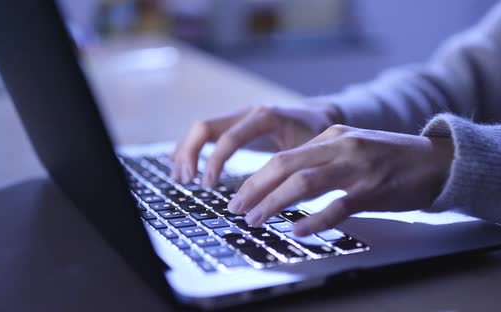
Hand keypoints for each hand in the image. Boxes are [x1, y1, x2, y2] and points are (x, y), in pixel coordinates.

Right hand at [171, 104, 342, 186]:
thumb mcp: (306, 153)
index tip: (208, 184)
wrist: (320, 116)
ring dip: (186, 151)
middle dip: (190, 153)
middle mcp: (247, 112)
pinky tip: (183, 165)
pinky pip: (207, 133)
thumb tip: (268, 201)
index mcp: (265, 117)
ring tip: (180, 177)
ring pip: (201, 129)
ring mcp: (238, 116)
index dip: (215, 161)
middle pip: (205, 126)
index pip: (229, 137)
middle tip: (185, 180)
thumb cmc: (316, 137)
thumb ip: (287, 171)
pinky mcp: (235, 124)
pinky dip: (192, 148)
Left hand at [227, 125, 453, 235]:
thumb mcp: (352, 147)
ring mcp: (357, 168)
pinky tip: (299, 230)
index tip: (239, 197)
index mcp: (331, 137)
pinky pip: (338, 206)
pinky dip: (315, 219)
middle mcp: (340, 147)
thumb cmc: (391, 158)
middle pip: (284, 166)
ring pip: (304, 183)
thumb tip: (287, 181)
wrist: (437, 160)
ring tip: (256, 220)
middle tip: (237, 210)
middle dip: (255, 189)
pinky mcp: (373, 190)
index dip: (255, 178)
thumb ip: (322, 158)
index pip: (282, 157)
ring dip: (274, 203)